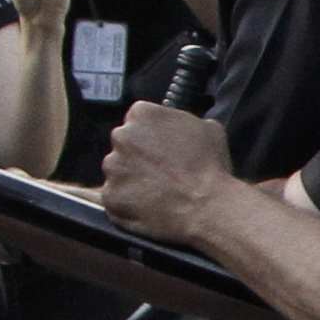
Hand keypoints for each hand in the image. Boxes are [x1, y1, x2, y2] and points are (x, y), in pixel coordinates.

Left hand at [99, 100, 233, 244]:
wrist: (206, 206)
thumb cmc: (209, 167)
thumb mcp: (208, 128)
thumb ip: (183, 121)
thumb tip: (181, 126)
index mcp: (142, 114)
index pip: (137, 119)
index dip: (150, 134)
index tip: (160, 147)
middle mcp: (122, 137)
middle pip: (124, 143)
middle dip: (138, 155)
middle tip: (161, 170)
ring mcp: (113, 167)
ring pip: (118, 171)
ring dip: (131, 178)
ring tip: (157, 190)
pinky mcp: (110, 195)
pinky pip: (115, 197)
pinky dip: (128, 202)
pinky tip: (149, 205)